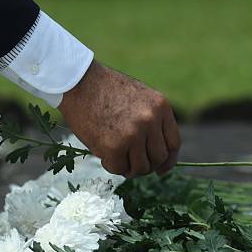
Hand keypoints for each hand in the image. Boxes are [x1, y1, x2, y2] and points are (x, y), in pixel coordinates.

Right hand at [58, 61, 180, 176]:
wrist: (78, 81)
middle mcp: (150, 121)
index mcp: (160, 107)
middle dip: (147, 166)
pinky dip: (112, 166)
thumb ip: (152, 120)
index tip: (160, 169)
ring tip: (117, 159)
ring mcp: (133, 134)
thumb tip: (160, 156)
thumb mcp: (140, 97)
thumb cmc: (106, 89)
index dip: (168, 161)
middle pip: (158, 158)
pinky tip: (104, 155)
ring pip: (141, 167)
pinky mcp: (114, 146)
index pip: (173, 143)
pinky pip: (119, 168)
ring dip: (130, 169)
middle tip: (132, 164)